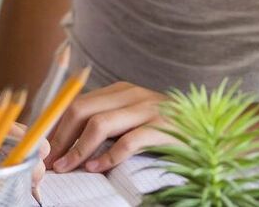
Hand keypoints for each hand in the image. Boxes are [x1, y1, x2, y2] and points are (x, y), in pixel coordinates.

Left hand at [42, 82, 170, 173]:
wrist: (214, 130)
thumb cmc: (168, 130)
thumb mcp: (135, 119)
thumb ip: (108, 123)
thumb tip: (68, 144)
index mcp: (120, 91)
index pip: (76, 103)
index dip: (56, 126)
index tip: (44, 148)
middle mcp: (131, 95)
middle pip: (81, 110)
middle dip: (61, 138)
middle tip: (51, 162)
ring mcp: (148, 110)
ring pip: (100, 124)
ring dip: (78, 149)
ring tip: (68, 167)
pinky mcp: (163, 129)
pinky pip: (128, 142)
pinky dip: (109, 157)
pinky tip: (98, 168)